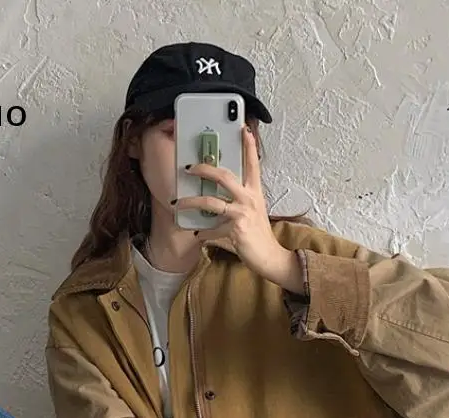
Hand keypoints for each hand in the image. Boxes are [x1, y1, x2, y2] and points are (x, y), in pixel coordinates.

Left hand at [175, 125, 303, 293]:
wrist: (270, 257)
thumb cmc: (258, 236)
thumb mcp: (252, 213)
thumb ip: (237, 203)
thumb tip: (216, 201)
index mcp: (255, 192)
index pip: (253, 164)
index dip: (248, 145)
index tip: (243, 129)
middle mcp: (250, 199)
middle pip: (224, 176)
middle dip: (204, 169)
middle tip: (189, 168)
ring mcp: (243, 213)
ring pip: (211, 202)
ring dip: (191, 202)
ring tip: (178, 204)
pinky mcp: (236, 229)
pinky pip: (212, 229)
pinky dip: (203, 233)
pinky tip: (198, 235)